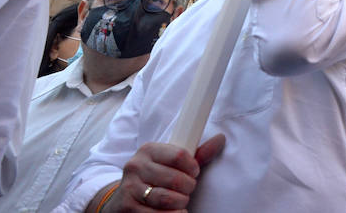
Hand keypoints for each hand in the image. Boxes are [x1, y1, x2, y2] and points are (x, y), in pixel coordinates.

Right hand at [105, 136, 223, 210]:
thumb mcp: (171, 163)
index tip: (194, 173)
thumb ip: (196, 155)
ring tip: (180, 201)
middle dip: (188, 187)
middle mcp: (135, 166)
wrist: (124, 198)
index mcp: (148, 150)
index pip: (180, 155)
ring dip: (181, 202)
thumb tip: (220, 139)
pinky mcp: (127, 208)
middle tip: (186, 190)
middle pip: (176, 179)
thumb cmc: (155, 178)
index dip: (192, 167)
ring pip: (168, 198)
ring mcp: (130, 188)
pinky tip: (174, 210)